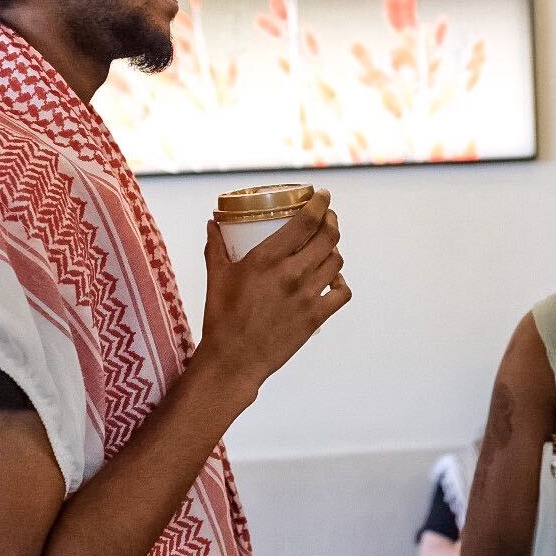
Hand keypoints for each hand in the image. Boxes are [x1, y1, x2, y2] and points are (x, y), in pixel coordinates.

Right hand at [198, 188, 350, 385]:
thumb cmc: (221, 318)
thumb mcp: (216, 277)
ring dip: (335, 250)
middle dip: (332, 221)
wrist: (233, 360)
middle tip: (328, 217)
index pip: (305, 221)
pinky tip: (333, 280)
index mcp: (267, 258)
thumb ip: (215, 247)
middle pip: (328, 237)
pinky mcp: (315, 316)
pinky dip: (341, 283)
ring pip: (336, 262)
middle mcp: (291, 273)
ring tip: (328, 247)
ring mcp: (307, 295)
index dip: (320, 204)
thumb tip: (213, 224)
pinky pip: (342, 292)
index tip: (323, 195)